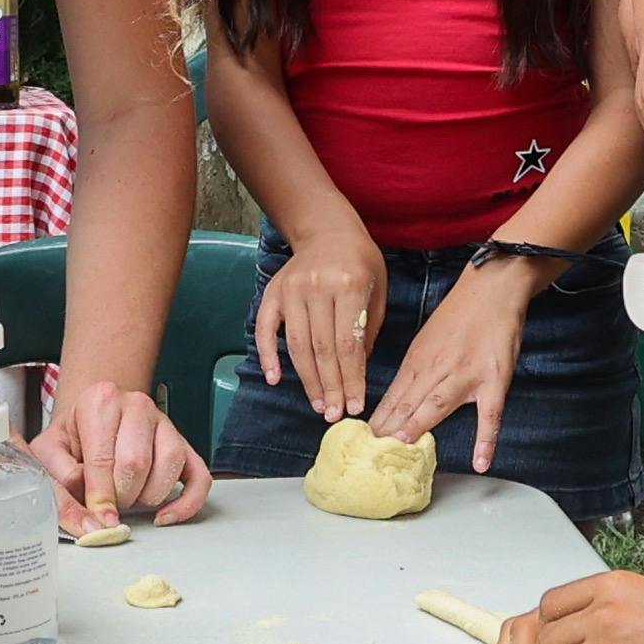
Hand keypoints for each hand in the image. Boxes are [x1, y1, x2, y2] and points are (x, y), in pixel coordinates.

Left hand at [34, 374, 211, 536]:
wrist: (95, 416)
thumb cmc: (73, 435)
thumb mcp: (49, 451)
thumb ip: (58, 483)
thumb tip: (87, 516)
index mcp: (100, 400)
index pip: (103, 457)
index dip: (100, 496)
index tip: (99, 517)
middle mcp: (137, 405)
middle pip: (137, 463)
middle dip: (121, 495)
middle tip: (109, 503)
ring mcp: (165, 423)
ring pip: (169, 466)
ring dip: (148, 496)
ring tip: (130, 498)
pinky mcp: (184, 444)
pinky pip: (199, 477)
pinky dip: (187, 503)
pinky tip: (166, 516)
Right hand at [253, 226, 387, 420]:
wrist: (327, 230)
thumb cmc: (360, 262)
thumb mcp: (378, 289)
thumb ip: (369, 329)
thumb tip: (357, 371)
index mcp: (348, 285)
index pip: (348, 344)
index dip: (351, 379)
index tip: (356, 405)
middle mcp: (316, 288)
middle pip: (322, 349)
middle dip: (330, 386)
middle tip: (334, 413)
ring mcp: (290, 290)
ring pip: (296, 345)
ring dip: (306, 379)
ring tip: (317, 404)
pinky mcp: (272, 293)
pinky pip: (265, 329)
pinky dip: (267, 355)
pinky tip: (274, 378)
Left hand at [373, 258, 534, 473]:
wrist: (492, 288)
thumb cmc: (460, 314)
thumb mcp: (427, 339)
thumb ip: (415, 370)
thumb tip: (398, 400)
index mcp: (418, 359)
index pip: (393, 394)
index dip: (379, 418)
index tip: (364, 440)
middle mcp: (437, 367)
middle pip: (409, 400)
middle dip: (390, 426)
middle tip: (373, 450)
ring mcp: (466, 374)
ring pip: (438, 404)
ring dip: (418, 424)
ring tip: (402, 446)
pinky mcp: (495, 380)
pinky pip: (490, 414)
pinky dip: (485, 439)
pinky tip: (480, 462)